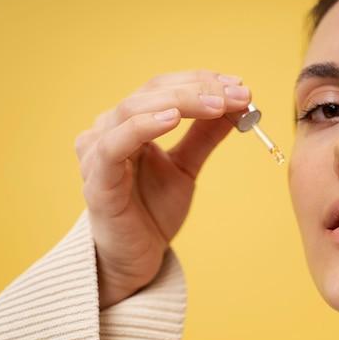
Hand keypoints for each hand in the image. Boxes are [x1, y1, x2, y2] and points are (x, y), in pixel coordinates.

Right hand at [74, 70, 250, 308]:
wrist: (137, 258)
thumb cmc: (153, 210)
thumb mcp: (186, 166)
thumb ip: (204, 136)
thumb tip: (236, 105)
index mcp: (130, 123)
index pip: (165, 87)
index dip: (203, 81)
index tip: (241, 87)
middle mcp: (109, 129)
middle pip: (153, 91)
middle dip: (200, 89)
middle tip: (238, 95)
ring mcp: (98, 152)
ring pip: (134, 108)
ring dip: (180, 101)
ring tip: (217, 104)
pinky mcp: (97, 180)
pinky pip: (115, 145)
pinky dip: (143, 126)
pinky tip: (173, 118)